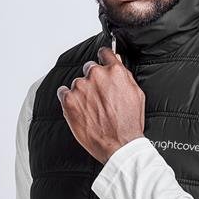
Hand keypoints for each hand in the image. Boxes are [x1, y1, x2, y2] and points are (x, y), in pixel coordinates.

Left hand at [57, 46, 144, 163]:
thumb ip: (124, 75)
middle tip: (98, 97)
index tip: (101, 62)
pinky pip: (63, 92)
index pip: (104, 53)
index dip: (103, 59)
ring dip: (82, 92)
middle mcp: (96, 75)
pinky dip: (68, 99)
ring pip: (77, 83)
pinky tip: (78, 109)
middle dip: (93, 80)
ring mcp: (81, 87)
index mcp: (115, 71)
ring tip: (91, 109)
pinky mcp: (69, 100)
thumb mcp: (136, 95)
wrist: (119, 145)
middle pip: (89, 69)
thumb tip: (116, 61)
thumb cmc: (128, 124)